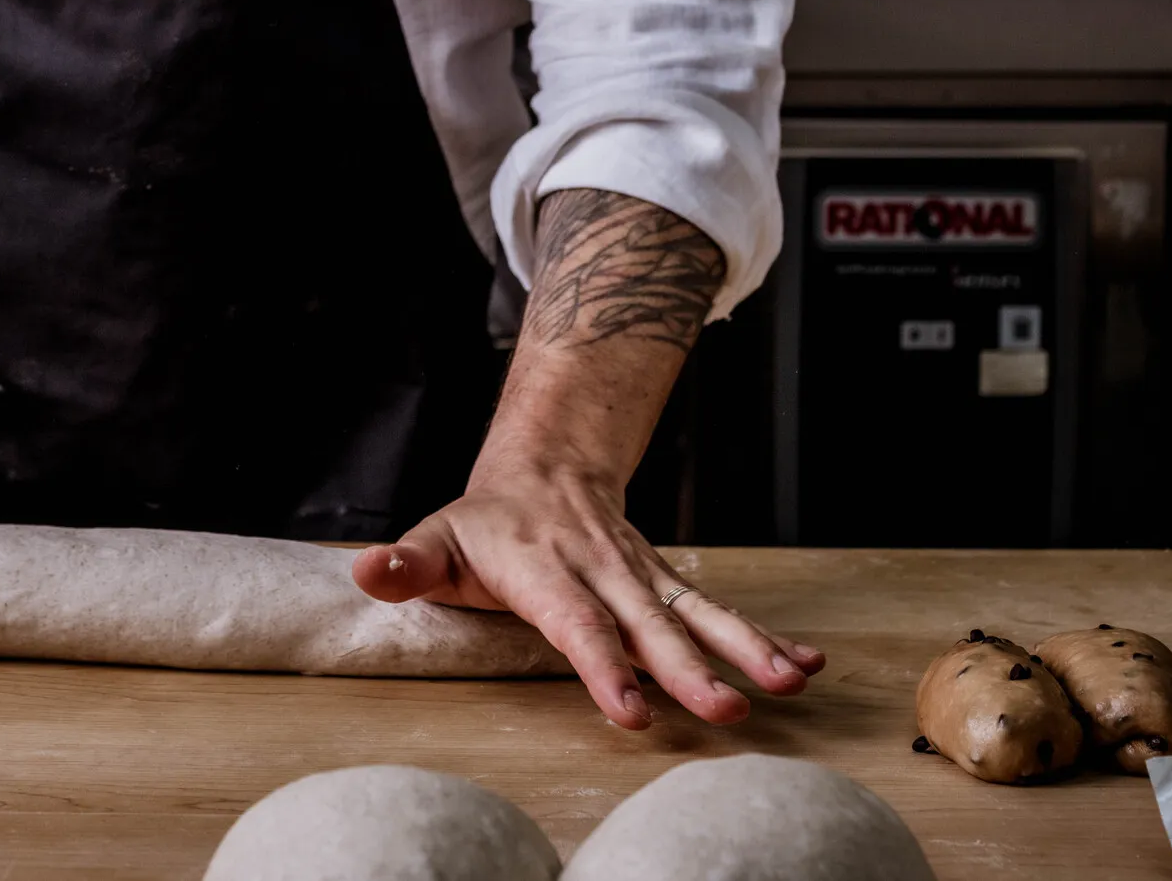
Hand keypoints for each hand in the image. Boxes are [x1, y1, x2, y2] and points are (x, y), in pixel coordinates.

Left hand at [351, 456, 823, 729]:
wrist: (545, 462)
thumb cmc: (486, 522)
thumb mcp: (438, 538)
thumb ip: (407, 564)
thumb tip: (365, 573)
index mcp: (545, 569)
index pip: (577, 623)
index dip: (602, 664)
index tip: (631, 708)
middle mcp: (604, 571)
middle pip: (650, 624)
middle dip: (690, 668)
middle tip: (727, 708)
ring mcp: (643, 575)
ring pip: (698, 612)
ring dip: (745, 647)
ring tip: (788, 682)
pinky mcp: (668, 582)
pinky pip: (718, 607)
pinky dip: (764, 632)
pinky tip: (805, 661)